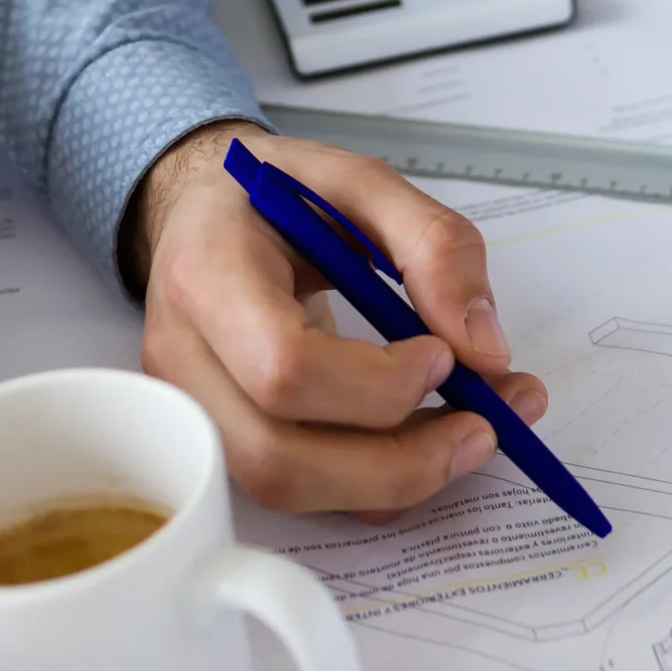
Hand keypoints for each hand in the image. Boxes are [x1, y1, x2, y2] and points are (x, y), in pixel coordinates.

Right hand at [126, 123, 547, 516]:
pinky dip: (377, 482)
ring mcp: (192, 413)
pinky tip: (430, 438)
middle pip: (279, 458)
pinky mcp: (219, 443)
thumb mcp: (361, 180)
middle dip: (399, 461)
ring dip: (397, 480)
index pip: (284, 366)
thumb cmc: (278, 193)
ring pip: (288, 490)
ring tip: (474, 433)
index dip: (376, 383)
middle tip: (486, 425)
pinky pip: (300, 490)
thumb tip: (484, 349)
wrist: (207, 214)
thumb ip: (432, 244)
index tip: (443, 354)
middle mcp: (184, 359)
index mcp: (209, 275)